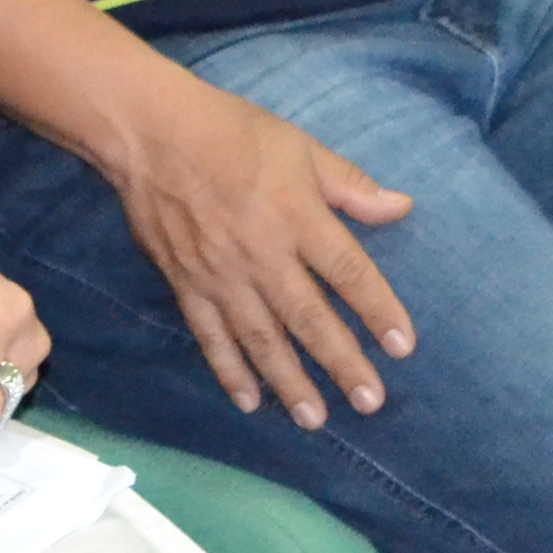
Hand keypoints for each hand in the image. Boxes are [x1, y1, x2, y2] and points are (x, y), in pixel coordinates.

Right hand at [100, 76, 413, 427]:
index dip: (378, 310)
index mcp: (296, 215)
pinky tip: (250, 401)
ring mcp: (221, 275)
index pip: (347, 271)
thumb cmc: (233, 132)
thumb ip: (351, 185)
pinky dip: (230, 372)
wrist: (150, 133)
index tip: (402, 347)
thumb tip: (403, 206)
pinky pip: (212, 337)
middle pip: (309, 318)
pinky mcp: (187, 285)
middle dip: (342, 363)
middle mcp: (262, 253)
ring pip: (262, 339)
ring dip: (291, 382)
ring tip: (316, 420)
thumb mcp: (301, 147)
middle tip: (370, 402)